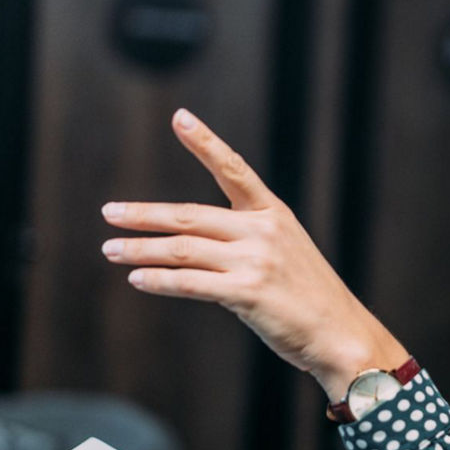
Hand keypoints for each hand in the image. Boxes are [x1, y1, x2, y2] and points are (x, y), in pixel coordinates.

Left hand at [100, 109, 406, 396]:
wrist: (340, 332)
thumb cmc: (309, 297)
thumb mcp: (286, 252)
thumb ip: (246, 239)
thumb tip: (190, 241)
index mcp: (274, 214)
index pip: (234, 169)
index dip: (205, 143)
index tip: (180, 118)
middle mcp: (263, 231)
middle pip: (190, 215)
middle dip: (144, 214)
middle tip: (110, 213)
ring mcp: (255, 261)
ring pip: (182, 249)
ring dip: (140, 250)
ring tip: (112, 250)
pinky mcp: (246, 293)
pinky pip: (188, 283)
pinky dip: (158, 281)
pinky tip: (138, 279)